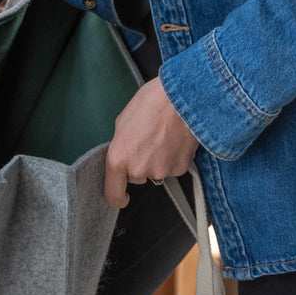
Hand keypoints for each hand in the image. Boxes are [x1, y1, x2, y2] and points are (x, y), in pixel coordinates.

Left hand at [105, 76, 197, 207]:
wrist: (182, 97)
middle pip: (136, 177)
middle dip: (139, 163)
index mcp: (118, 158)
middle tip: (147, 140)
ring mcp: (161, 171)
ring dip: (157, 159)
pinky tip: (174, 139)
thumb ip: (120, 144)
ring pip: (155, 172)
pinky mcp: (180, 169)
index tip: (121, 196)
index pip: (113, 194)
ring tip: (162, 135)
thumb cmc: (151, 102)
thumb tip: (124, 153)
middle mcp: (138, 170)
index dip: (117, 197)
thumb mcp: (123, 121)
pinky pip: (172, 167)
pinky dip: (173, 157)